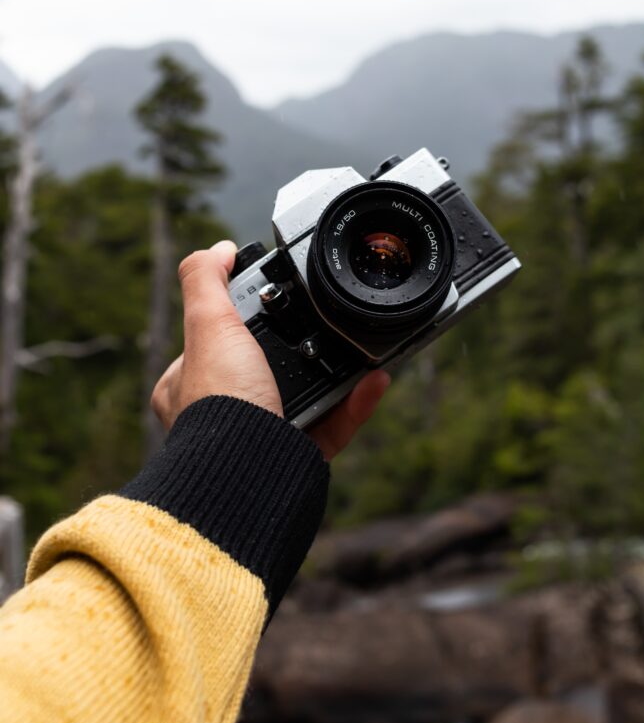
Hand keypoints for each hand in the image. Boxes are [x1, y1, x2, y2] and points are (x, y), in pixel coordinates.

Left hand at [151, 240, 390, 460]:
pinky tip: (375, 379)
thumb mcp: (207, 326)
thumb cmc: (220, 406)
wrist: (248, 473)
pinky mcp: (300, 457)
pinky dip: (358, 402)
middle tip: (328, 324)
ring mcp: (262, 436)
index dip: (246, 316)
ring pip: (307, 396)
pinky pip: (335, 424)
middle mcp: (223, 413)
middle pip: (269, 365)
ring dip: (338, 371)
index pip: (217, 338)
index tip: (278, 300)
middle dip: (302, 345)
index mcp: (189, 386)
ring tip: (361, 348)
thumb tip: (218, 249)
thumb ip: (206, 281)